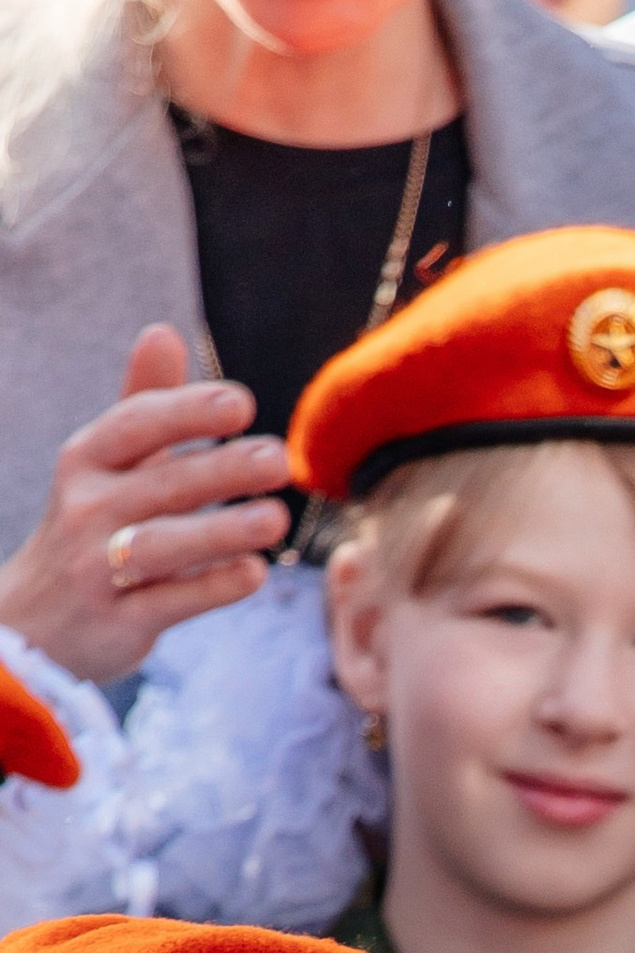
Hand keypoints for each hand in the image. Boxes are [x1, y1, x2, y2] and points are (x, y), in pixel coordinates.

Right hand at [0, 328, 291, 684]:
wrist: (37, 621)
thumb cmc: (92, 526)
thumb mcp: (108, 464)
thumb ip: (143, 404)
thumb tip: (164, 331)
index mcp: (87, 460)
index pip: (136, 425)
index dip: (187, 412)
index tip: (242, 404)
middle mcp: (87, 508)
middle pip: (160, 484)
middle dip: (221, 469)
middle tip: (279, 459)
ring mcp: (98, 567)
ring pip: (163, 545)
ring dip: (221, 530)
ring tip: (275, 518)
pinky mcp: (118, 621)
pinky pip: (169, 603)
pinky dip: (212, 588)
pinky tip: (256, 574)